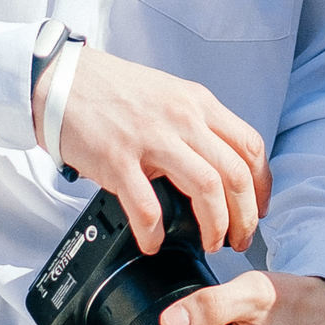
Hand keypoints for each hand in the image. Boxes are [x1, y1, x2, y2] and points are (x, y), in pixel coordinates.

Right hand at [49, 47, 269, 255]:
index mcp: (198, 103)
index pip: (250, 146)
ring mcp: (150, 138)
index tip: (258, 209)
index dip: (261, 185)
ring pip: (206, 188)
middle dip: (245, 216)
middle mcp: (181, 118)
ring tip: (210, 244)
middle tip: (239, 239)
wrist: (63, 80)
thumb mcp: (170, 95)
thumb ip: (197, 124)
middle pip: (235, 174)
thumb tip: (221, 166)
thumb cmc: (114, 91)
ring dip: (214, 226)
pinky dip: (154, 232)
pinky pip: (147, 206)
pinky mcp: (117, 158)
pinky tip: (153, 243)